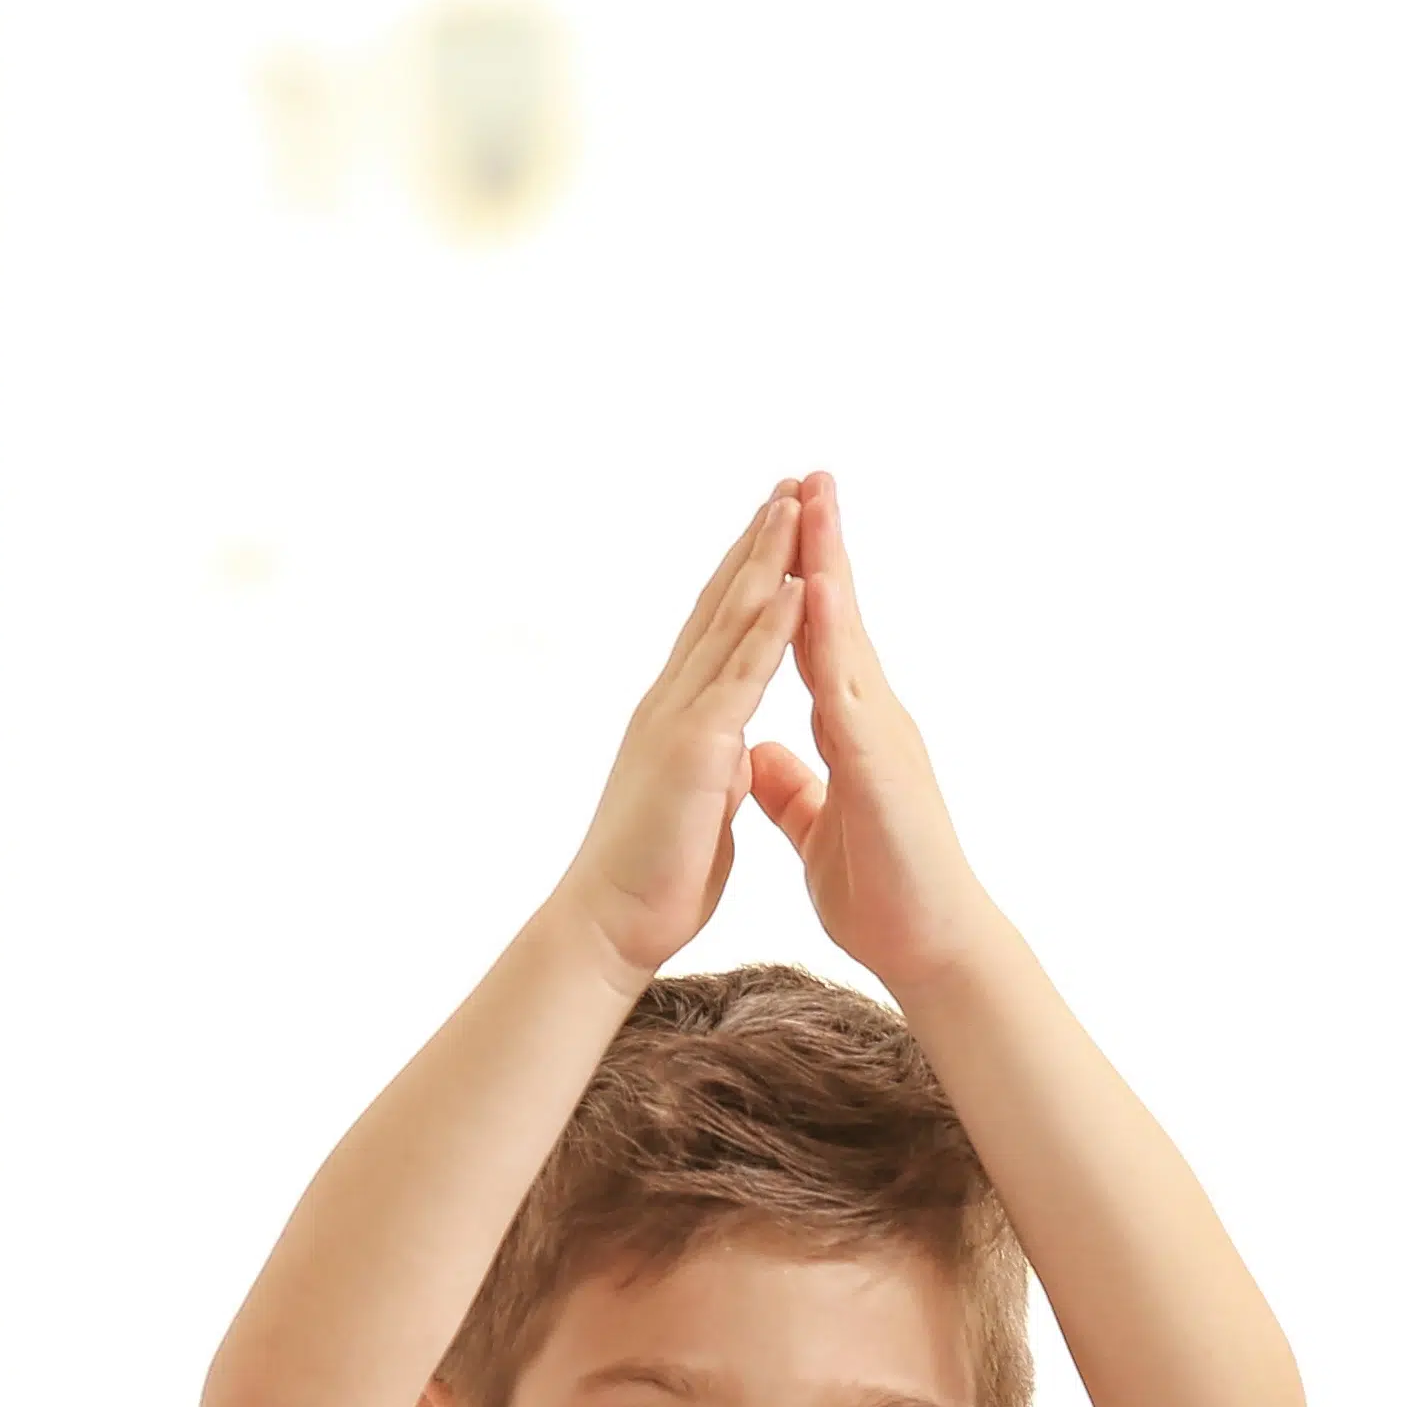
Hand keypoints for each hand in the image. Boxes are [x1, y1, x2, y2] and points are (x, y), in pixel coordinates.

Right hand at [554, 486, 801, 978]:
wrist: (611, 923)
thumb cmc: (653, 877)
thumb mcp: (696, 805)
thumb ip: (714, 770)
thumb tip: (731, 758)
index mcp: (681, 716)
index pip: (718, 629)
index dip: (746, 574)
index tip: (775, 526)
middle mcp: (675, 702)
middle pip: (721, 604)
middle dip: (756, 542)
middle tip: (788, 483)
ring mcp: (683, 720)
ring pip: (731, 623)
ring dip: (765, 561)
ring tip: (796, 504)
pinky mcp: (697, 750)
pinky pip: (743, 677)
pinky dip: (770, 629)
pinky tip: (796, 586)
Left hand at [747, 474, 1000, 986]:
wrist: (930, 950)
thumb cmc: (885, 894)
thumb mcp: (820, 826)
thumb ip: (796, 785)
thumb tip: (768, 753)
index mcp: (852, 729)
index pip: (818, 637)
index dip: (800, 578)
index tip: (784, 519)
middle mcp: (873, 719)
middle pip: (839, 616)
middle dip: (822, 543)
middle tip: (809, 472)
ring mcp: (884, 738)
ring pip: (848, 638)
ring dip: (829, 568)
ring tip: (812, 503)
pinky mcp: (884, 769)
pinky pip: (852, 691)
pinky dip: (833, 640)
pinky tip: (816, 593)